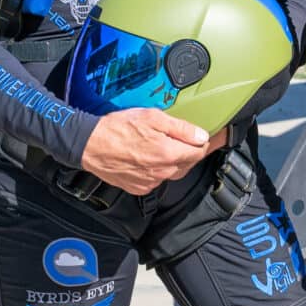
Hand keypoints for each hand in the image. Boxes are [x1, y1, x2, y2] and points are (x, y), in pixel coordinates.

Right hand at [81, 107, 215, 192]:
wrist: (89, 145)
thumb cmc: (117, 128)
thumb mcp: (152, 118)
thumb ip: (180, 128)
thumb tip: (201, 136)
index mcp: (168, 153)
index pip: (200, 151)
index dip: (207, 142)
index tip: (216, 137)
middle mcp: (162, 172)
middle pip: (189, 163)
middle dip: (192, 151)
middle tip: (189, 139)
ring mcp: (151, 182)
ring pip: (174, 173)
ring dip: (176, 161)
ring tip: (167, 146)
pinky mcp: (139, 187)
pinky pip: (158, 179)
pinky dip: (160, 170)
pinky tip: (151, 158)